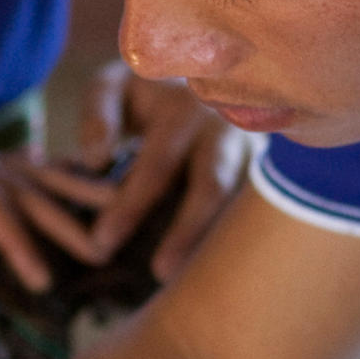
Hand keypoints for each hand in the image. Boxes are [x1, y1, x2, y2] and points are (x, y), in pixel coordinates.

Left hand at [12, 64, 246, 279]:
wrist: (207, 76)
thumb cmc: (148, 92)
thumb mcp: (115, 87)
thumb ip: (98, 116)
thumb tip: (96, 160)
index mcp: (185, 109)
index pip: (157, 165)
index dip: (130, 205)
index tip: (101, 242)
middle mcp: (226, 130)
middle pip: (212, 187)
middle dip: (186, 233)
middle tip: (159, 274)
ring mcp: (253, 153)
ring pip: (242, 203)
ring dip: (219, 243)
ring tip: (193, 282)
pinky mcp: (264, 175)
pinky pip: (251, 214)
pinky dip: (235, 243)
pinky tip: (216, 272)